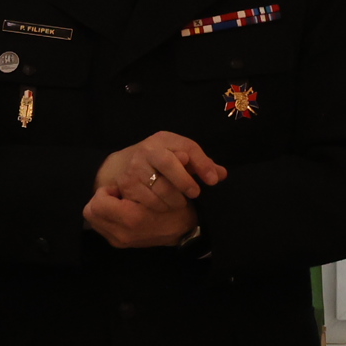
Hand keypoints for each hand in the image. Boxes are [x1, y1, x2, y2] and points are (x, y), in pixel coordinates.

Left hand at [82, 186, 200, 249]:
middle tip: (116, 195)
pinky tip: (121, 212)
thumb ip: (151, 177)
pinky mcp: (119, 244)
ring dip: (102, 209)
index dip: (106, 191)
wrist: (184, 233)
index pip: (98, 202)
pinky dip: (106, 218)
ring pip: (93, 220)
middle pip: (90, 212)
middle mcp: (122, 234)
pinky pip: (100, 227)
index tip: (119, 189)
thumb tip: (157, 165)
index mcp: (131, 218)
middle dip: (100, 200)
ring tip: (119, 203)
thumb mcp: (167, 188)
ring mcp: (120, 241)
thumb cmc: (175, 208)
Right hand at [96, 133, 225, 218]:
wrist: (123, 165)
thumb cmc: (160, 160)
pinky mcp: (128, 184)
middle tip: (195, 193)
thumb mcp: (179, 155)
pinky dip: (161, 206)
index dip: (203, 164)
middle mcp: (148, 150)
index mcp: (164, 140)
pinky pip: (149, 200)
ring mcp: (135, 167)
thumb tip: (221, 175)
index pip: (188, 147)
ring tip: (180, 202)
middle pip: (168, 164)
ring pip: (159, 186)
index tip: (214, 180)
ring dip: (175, 198)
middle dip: (185, 182)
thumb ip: (201, 164)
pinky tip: (165, 205)